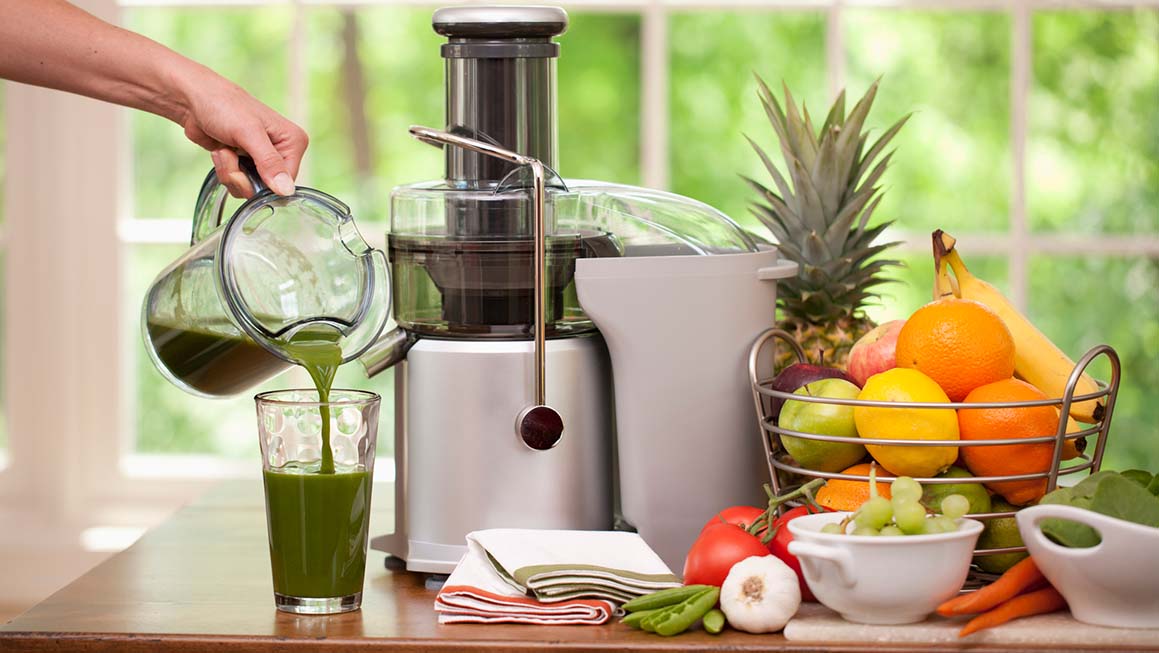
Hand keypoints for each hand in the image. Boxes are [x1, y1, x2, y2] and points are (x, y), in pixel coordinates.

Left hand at [178, 75, 307, 198]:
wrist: (194, 100)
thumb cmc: (223, 106)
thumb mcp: (249, 132)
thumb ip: (269, 162)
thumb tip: (287, 191)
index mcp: (293, 142)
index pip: (288, 182)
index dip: (265, 183)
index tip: (246, 167)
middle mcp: (281, 152)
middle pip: (268, 189)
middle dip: (243, 177)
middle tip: (231, 155)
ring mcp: (262, 160)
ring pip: (250, 189)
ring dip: (230, 173)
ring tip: (224, 150)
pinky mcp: (245, 164)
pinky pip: (238, 184)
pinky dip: (225, 171)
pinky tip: (221, 151)